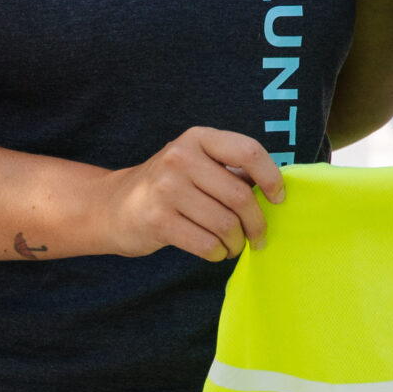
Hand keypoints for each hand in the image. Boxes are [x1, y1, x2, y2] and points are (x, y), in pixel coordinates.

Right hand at [102, 128, 285, 261]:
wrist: (114, 206)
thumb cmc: (169, 186)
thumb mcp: (197, 164)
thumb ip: (232, 171)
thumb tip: (275, 190)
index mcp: (198, 138)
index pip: (248, 152)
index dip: (271, 178)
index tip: (278, 198)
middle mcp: (181, 157)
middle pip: (240, 196)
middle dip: (257, 223)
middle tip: (258, 236)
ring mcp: (167, 188)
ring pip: (226, 224)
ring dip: (237, 242)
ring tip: (234, 245)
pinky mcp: (158, 220)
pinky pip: (207, 244)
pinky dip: (219, 253)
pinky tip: (217, 251)